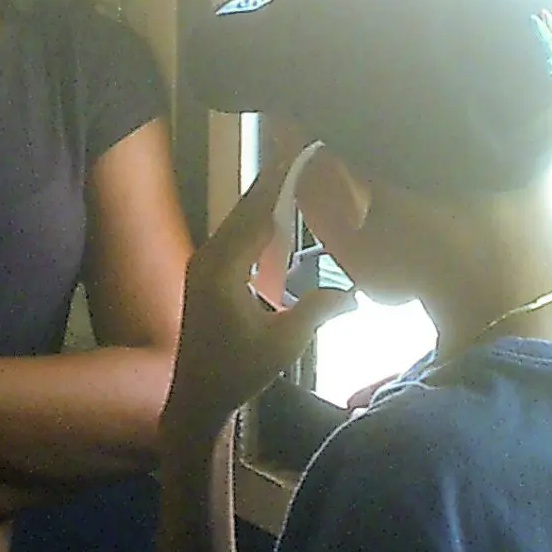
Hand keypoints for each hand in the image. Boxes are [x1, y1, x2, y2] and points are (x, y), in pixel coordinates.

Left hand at [164, 153, 331, 442]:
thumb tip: (355, 292)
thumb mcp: (284, 343)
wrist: (196, 398)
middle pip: (245, 209)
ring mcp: (203, 266)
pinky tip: (275, 216)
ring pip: (237, 221)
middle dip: (273, 182)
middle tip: (303, 153)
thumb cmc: (237, 373)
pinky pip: (233, 236)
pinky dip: (255, 220)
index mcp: (223, 269)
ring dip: (264, 199)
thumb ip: (318, 310)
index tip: (300, 154)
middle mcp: (208, 259)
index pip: (256, 213)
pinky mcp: (205, 276)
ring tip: (294, 175)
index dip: (279, 182)